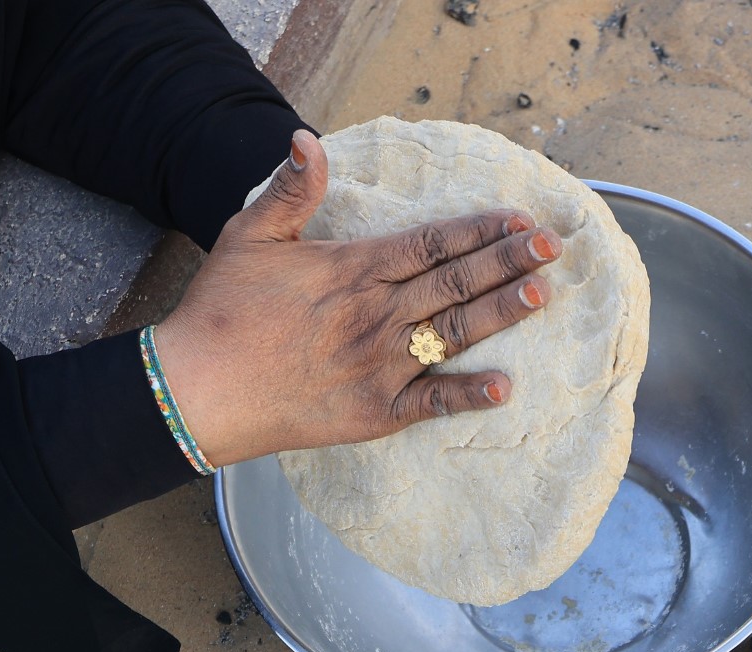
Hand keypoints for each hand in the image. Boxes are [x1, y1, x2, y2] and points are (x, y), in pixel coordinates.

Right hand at [150, 129, 559, 466]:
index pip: (432, 243)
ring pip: (455, 332)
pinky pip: (431, 403)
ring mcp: (380, 364)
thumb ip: (291, 191)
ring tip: (543, 294)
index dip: (479, 230)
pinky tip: (505, 388)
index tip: (519, 218)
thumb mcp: (249, 234)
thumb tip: (308, 139)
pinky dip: (468, 396)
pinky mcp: (376, 411)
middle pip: (456, 282)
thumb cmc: (222, 310)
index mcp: (353, 270)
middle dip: (509, 261)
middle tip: (554, 246)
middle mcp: (376, 314)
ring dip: (502, 313)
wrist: (197, 388)